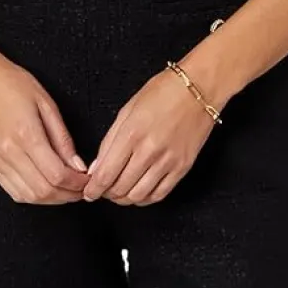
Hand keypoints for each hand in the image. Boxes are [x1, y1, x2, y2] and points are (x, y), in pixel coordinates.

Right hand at [0, 49, 89, 203]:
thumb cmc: (13, 84)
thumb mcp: (46, 103)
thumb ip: (63, 138)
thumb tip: (77, 165)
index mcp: (26, 134)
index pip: (57, 174)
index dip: (76, 183)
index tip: (88, 180)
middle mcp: (9, 152)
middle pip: (44, 191)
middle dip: (67, 195)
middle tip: (81, 188)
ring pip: (28, 196)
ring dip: (51, 199)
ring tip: (66, 189)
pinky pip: (13, 192)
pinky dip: (33, 196)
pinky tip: (45, 187)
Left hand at [83, 66, 217, 204]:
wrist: (199, 88)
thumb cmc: (163, 92)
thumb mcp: (128, 109)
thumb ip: (110, 140)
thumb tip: (97, 167)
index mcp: (131, 133)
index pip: (106, 174)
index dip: (93, 189)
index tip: (88, 193)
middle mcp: (149, 151)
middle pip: (120, 188)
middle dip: (106, 194)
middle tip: (102, 190)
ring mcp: (168, 161)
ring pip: (138, 195)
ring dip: (124, 199)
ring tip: (118, 192)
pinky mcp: (183, 167)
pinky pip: (160, 194)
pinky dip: (145, 199)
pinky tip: (139, 193)